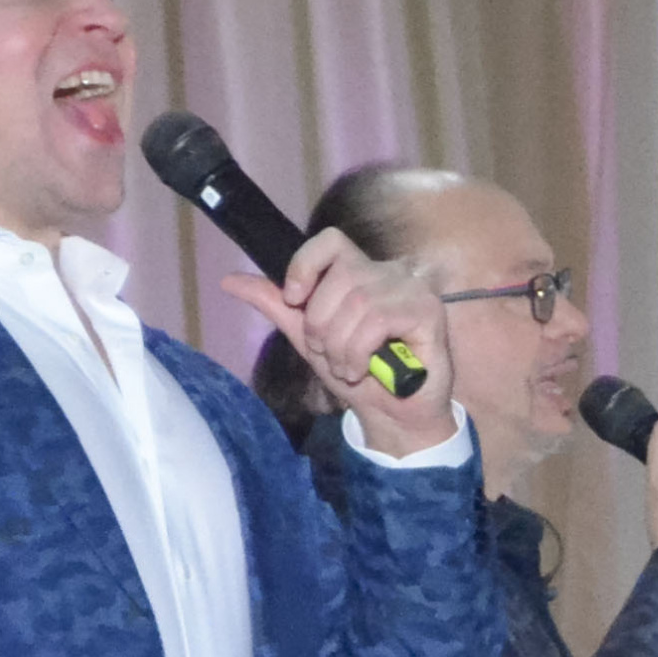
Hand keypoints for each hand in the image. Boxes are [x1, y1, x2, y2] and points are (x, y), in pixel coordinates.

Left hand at [219, 227, 460, 455]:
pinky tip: (366, 370)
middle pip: (339, 278)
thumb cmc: (358, 374)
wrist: (392, 415)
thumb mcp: (307, 338)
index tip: (294, 300)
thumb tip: (229, 280)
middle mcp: (390, 272)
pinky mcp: (428, 311)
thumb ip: (276, 306)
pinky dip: (361, 350)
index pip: (330, 241)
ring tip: (349, 368)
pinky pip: (378, 319)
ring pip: (357, 302)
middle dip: (321, 324)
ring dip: (341, 345)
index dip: (305, 265)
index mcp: (362, 272)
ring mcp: (413, 289)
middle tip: (329, 354)